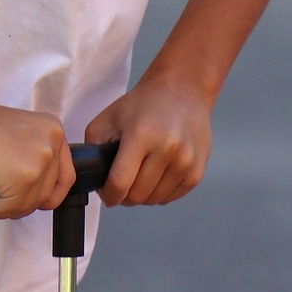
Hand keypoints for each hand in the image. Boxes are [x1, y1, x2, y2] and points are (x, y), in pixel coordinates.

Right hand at [0, 103, 72, 220]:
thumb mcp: (18, 136)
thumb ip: (33, 157)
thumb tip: (34, 192)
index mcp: (54, 131)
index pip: (65, 177)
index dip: (46, 195)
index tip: (29, 200)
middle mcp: (53, 144)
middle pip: (47, 194)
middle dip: (20, 205)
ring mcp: (40, 160)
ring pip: (27, 205)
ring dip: (3, 210)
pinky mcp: (22, 178)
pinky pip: (8, 209)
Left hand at [87, 76, 211, 206]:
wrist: (182, 91)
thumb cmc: (143, 105)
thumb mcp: (108, 118)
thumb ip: (94, 148)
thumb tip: (96, 180)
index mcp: (141, 135)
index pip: (120, 183)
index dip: (108, 195)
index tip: (106, 193)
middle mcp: (167, 149)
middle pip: (137, 195)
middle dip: (124, 195)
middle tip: (122, 182)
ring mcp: (186, 162)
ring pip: (154, 200)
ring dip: (142, 194)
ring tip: (139, 176)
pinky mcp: (197, 171)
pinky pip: (170, 198)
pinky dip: (159, 192)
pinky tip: (156, 175)